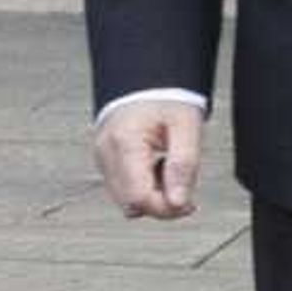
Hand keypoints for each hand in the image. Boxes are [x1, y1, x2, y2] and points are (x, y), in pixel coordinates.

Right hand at [91, 98, 204, 219]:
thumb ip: (183, 165)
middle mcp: (106, 153)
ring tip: (168, 168)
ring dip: (152, 196)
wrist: (146, 81)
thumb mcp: (186, 126)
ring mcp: (102, 158)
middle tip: (184, 184)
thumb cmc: (167, 99)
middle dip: (161, 204)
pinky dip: (143, 187)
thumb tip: (178, 203)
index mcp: (124, 142)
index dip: (167, 209)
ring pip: (127, 201)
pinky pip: (124, 190)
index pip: (140, 198)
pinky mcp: (105, 162)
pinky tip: (156, 168)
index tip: (190, 203)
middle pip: (131, 204)